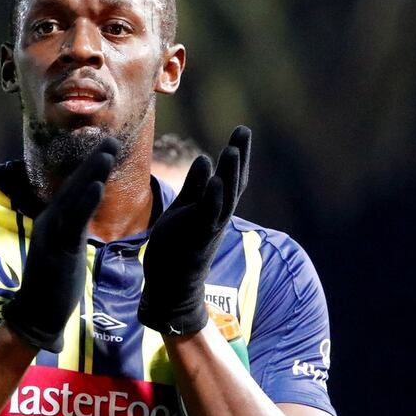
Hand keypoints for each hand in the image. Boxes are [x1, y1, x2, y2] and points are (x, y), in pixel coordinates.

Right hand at [2, 139, 118, 351]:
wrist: (36, 314)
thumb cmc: (53, 284)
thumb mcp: (64, 249)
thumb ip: (71, 229)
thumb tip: (82, 216)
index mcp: (53, 221)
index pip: (74, 188)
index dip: (91, 167)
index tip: (107, 147)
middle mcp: (50, 221)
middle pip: (74, 184)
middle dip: (94, 160)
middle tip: (113, 138)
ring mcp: (53, 234)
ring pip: (75, 197)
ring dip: (92, 172)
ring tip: (109, 151)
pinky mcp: (59, 249)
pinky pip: (74, 222)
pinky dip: (86, 202)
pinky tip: (98, 186)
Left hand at [139, 126, 250, 334]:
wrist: (171, 285)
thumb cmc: (177, 246)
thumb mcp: (185, 209)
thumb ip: (196, 186)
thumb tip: (205, 159)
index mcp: (215, 207)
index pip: (231, 177)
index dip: (238, 155)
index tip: (242, 131)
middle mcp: (218, 215)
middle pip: (234, 182)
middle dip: (239, 156)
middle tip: (243, 130)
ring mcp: (210, 226)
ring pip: (225, 196)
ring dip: (229, 173)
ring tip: (232, 148)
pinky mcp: (198, 236)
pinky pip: (209, 213)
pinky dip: (214, 196)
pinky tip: (216, 178)